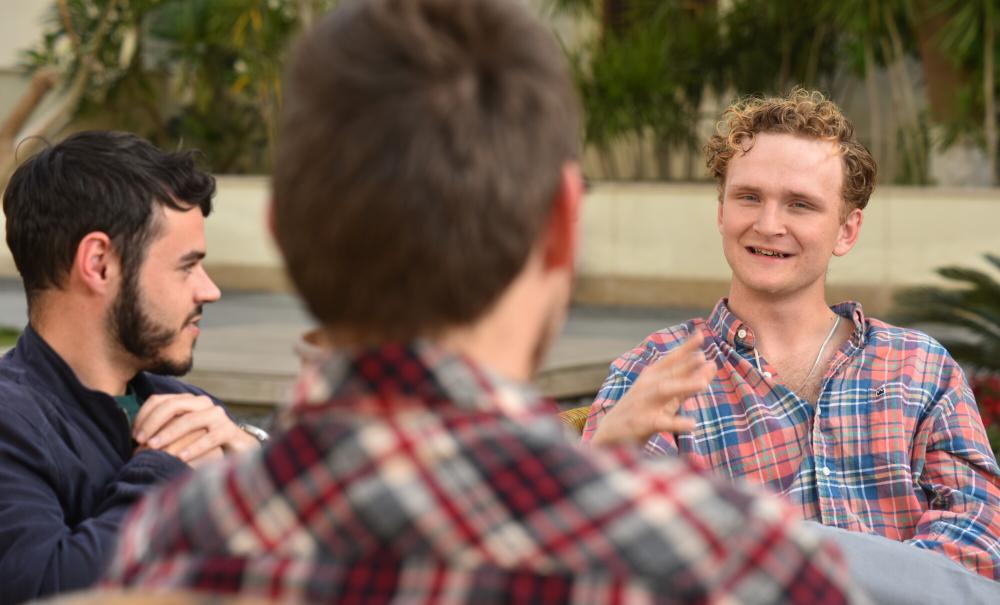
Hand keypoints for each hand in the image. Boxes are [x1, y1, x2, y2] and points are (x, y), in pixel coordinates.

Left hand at [133, 394, 259, 464]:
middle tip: (141, 441)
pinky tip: (180, 458)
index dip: (144, 416)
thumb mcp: (180, 436)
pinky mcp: (230, 431)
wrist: (238, 451)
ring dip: (169, 433)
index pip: (159, 400)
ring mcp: (218, 416)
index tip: (133, 436)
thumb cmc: (202, 444)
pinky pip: (210, 438)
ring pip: (189, 420)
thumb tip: (135, 437)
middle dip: (153, 423)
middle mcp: (203, 404)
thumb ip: (163, 431)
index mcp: (188, 402)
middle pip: (173, 405)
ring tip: (155, 448)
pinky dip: (193, 448)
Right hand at [590, 333, 714, 446]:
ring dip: (683, 386)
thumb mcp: (664, 395)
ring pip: (664, 391)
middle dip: (685, 365)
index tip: (700, 335)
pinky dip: (676, 423)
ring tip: (703, 384)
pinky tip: (692, 424)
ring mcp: (643, 404)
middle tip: (702, 357)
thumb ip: (687, 382)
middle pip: (669, 373)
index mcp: (651, 376)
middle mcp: (647, 386)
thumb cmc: (642, 410)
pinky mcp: (641, 424)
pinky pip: (660, 422)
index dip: (685, 348)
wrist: (611, 432)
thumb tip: (712, 365)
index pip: (670, 359)